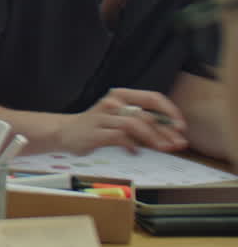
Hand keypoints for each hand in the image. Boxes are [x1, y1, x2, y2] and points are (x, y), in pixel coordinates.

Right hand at [55, 88, 187, 153]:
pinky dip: (131, 145)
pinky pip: (119, 137)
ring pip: (135, 124)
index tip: (181, 127)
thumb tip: (170, 136)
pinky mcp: (95, 132)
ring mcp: (103, 117)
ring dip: (153, 138)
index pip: (153, 98)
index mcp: (121, 95)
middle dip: (167, 131)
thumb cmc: (97, 126)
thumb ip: (141, 124)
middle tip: (179, 143)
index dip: (170, 112)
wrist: (64, 132)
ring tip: (164, 149)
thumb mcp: (119, 119)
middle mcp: (113, 103)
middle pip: (147, 115)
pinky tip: (135, 151)